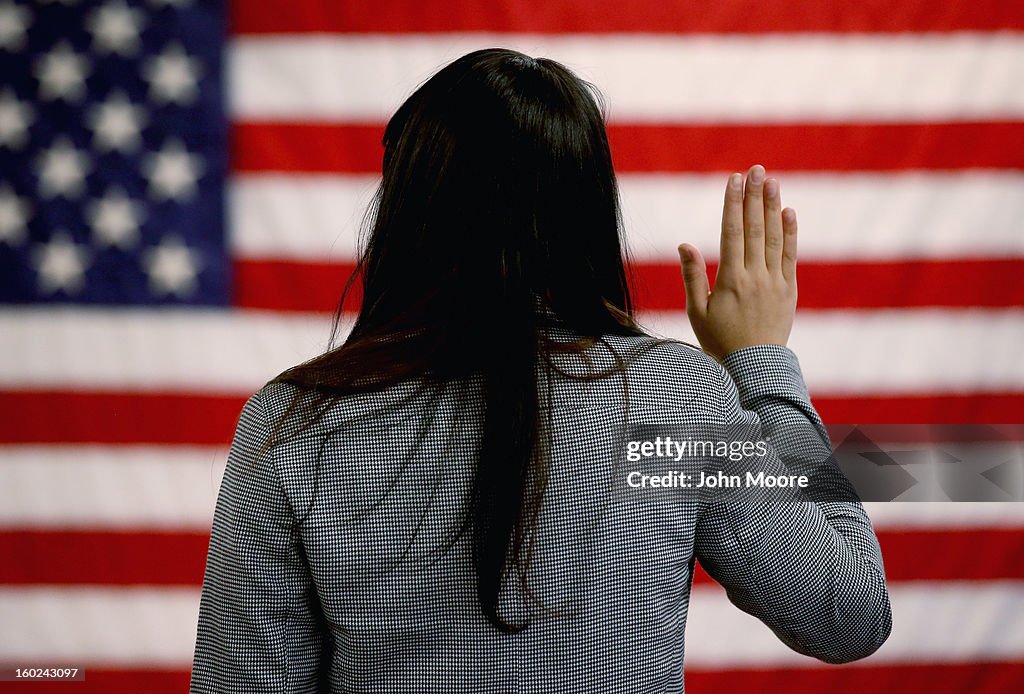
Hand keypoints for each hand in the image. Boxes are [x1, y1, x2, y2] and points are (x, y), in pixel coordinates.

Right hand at [678, 164, 797, 361]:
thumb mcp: (697, 312)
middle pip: (754, 228)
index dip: (733, 204)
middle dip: (754, 196)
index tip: (734, 179)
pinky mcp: (789, 290)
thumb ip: (693, 276)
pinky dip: (790, 233)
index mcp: (730, 280)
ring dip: (773, 207)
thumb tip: (684, 245)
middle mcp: (755, 276)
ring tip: (772, 182)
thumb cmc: (720, 342)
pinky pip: (790, 256)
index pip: (732, 233)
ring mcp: (775, 282)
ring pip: (774, 237)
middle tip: (756, 169)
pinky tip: (789, 212)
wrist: (754, 368)